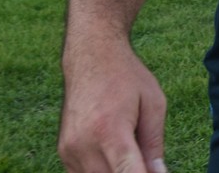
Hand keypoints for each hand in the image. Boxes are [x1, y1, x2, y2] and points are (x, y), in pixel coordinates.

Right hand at [58, 46, 167, 172]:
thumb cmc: (126, 77)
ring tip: (130, 150)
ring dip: (117, 171)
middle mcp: (83, 144)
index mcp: (109, 130)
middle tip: (147, 160)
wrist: (91, 57)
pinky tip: (114, 154)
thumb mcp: (154, 104)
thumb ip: (155, 143)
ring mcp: (69, 151)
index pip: (126, 172)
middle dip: (134, 172)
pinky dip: (103, 170)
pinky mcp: (63, 153)